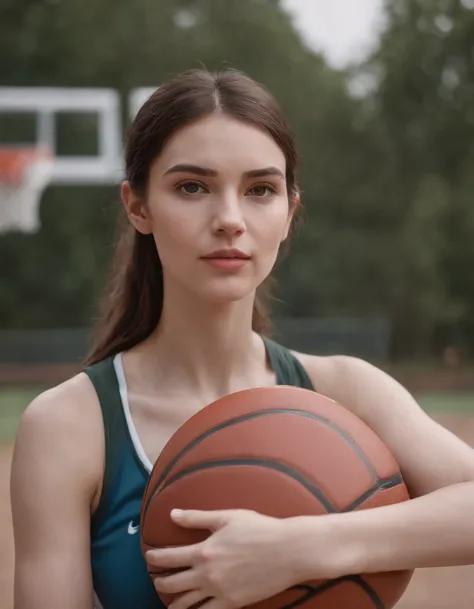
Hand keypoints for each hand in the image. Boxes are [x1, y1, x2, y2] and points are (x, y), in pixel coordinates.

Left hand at [146, 508, 306, 608]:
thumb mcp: (226, 517)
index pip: (169, 557)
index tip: (149, 557)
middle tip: (157, 579)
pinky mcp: (232, 604)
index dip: (155, 558)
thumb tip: (173, 514)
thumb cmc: (258, 528)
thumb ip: (197, 518)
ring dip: (173, 602)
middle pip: (172, 584)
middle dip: (160, 582)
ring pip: (186, 604)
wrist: (287, 550)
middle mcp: (207, 574)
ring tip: (170, 600)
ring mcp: (219, 592)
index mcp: (204, 550)